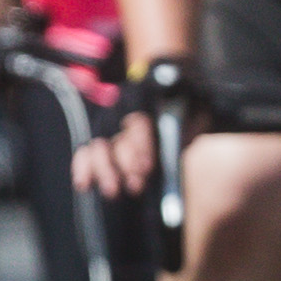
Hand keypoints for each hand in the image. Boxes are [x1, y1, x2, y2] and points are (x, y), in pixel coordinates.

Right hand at [81, 56, 205, 201]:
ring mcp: (114, 126)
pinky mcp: (104, 141)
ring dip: (104, 169)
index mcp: (147, 102)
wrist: (174, 89)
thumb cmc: (187, 103)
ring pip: (100, 145)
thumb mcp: (196, 109)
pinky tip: (83, 183)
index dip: (140, 146)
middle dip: (125, 163)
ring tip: (112, 191)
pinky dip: (83, 167)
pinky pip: (87, 151)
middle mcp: (125, 113)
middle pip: (118, 138)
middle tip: (135, 185)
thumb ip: (190, 122)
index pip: (138, 123)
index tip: (146, 167)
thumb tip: (183, 141)